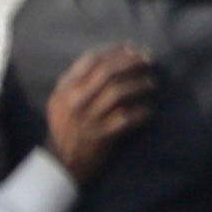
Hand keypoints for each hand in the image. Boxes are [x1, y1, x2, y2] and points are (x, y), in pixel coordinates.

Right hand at [43, 42, 160, 177]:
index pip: (91, 60)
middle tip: (147, 59)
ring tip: (151, 82)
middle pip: (107, 72)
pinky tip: (150, 109)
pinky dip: (141, 111)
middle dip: (131, 62)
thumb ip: (76, 80)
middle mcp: (75, 102)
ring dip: (139, 84)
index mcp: (65, 90)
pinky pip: (127, 119)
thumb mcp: (60, 101)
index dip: (114, 51)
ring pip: (119, 92)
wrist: (61, 164)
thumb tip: (109, 57)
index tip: (131, 47)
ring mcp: (88, 120)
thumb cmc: (65, 128)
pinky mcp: (101, 137)